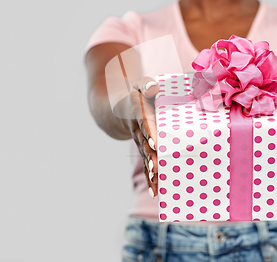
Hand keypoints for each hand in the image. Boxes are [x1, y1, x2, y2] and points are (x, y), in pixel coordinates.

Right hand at [115, 77, 159, 197]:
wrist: (119, 111)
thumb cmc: (138, 96)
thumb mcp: (141, 85)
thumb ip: (147, 84)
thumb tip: (153, 87)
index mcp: (139, 113)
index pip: (144, 122)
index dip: (149, 132)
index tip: (155, 142)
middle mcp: (138, 130)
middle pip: (144, 145)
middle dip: (151, 156)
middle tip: (156, 168)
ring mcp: (140, 142)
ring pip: (146, 158)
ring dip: (151, 171)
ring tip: (157, 183)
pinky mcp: (144, 151)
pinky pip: (148, 165)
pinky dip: (152, 179)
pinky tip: (157, 193)